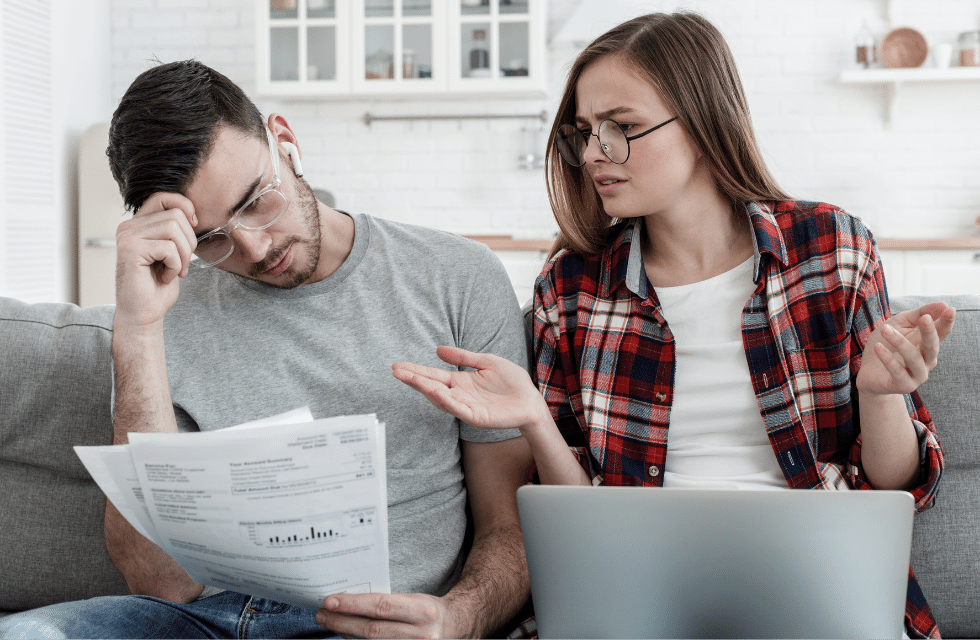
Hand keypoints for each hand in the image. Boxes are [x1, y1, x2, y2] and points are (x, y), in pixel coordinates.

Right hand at [114, 192, 197, 328]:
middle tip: (182, 263)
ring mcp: (127, 237)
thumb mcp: (171, 251)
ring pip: (174, 228)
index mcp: (138, 224)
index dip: (184, 206)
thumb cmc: (158, 284)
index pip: (163, 197)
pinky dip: (176, 265)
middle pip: (175, 214)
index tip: (193, 226)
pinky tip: (165, 277)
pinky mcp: (130, 250)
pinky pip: (169, 248)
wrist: (144, 313)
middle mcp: (128, 227)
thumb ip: (175, 230)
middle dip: (189, 241)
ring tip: (174, 270)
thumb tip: (192, 212)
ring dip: (183, 255)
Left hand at [316, 592, 464, 639]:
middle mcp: (420, 634)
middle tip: (321, 613)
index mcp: (422, 610)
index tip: (330, 600)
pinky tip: (346, 634)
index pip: (381, 607)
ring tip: (329, 622)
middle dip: (342, 621)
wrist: (455, 627)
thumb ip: (387, 602)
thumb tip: (350, 599)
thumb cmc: (427, 610)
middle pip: (372, 630)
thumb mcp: (414, 599)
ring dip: (346, 633)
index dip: (353, 604)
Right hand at [392, 346, 548, 432]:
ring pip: (441, 399)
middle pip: (431, 387)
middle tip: (395, 371)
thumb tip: (437, 350)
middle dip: (413, 379)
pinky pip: (458, 409)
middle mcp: (459, 395)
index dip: (416, 371)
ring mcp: (467, 407)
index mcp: (460, 382)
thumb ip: (463, 357)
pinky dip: (445, 401)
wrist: (531, 399)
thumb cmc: (512, 381)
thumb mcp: (486, 362)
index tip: (397, 365)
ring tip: (409, 378)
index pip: (433, 375)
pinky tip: (434, 391)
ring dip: (425, 389)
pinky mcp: (477, 417)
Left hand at [856, 301, 955, 396]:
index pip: (941, 333)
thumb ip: (917, 315)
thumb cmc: (885, 345)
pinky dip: (888, 359)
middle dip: (929, 332)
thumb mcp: (899, 325)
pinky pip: (897, 372)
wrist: (867, 372)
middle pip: (932, 346)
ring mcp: (917, 376)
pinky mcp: (903, 386)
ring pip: (913, 358)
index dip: (946, 322)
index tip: (950, 309)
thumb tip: (943, 304)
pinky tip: (878, 347)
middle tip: (924, 318)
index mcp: (927, 346)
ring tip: (884, 329)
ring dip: (899, 342)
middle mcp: (927, 362)